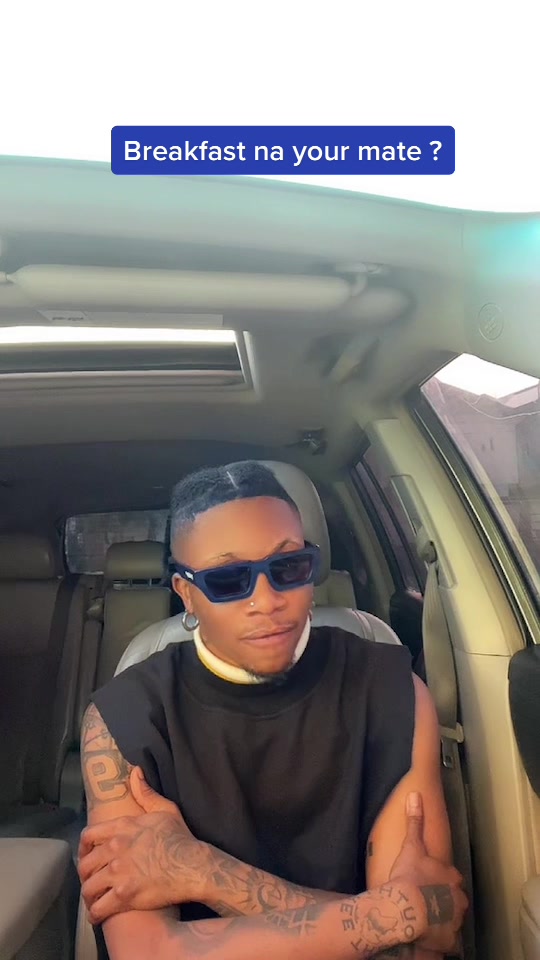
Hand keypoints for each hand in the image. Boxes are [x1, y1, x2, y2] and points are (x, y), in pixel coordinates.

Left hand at [78, 768, 208, 922]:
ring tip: (93, 900)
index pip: (88, 836)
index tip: (86, 855)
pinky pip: (98, 908)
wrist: (193, 866)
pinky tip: (98, 915)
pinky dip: (95, 914)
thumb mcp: (165, 809)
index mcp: (121, 827)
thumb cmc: (180, 838)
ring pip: (88, 888)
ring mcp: (117, 873)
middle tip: (91, 880)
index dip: (83, 848)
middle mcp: (114, 849)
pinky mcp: (123, 895)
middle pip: (85, 864)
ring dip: (88, 896)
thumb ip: (146, 793)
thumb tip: (136, 772)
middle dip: (85, 874)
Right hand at [390, 792, 466, 955]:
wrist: (406, 907)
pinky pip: (449, 940)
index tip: (428, 881)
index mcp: (451, 876)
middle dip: (444, 899)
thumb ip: (415, 822)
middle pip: (455, 898)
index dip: (440, 879)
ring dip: (443, 917)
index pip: (451, 877)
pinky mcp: (449, 939)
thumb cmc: (409, 876)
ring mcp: (455, 919)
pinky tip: (430, 936)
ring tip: (426, 918)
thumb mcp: (412, 846)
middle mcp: (458, 898)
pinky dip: (442, 938)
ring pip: (453, 918)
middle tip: (426, 900)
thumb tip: (416, 795)